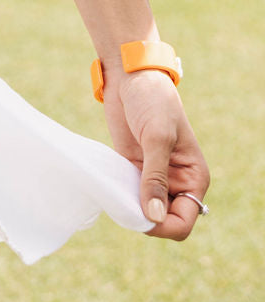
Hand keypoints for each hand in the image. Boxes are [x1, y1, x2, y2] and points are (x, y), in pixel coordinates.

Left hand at [101, 68, 209, 239]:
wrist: (130, 75)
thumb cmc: (152, 100)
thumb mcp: (157, 137)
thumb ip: (155, 178)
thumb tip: (154, 217)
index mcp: (193, 177)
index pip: (183, 221)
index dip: (164, 226)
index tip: (142, 216)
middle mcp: (176, 182)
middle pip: (163, 221)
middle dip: (145, 219)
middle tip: (124, 202)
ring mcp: (152, 176)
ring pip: (144, 211)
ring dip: (130, 208)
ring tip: (116, 193)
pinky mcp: (132, 167)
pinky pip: (127, 194)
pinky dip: (119, 196)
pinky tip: (108, 187)